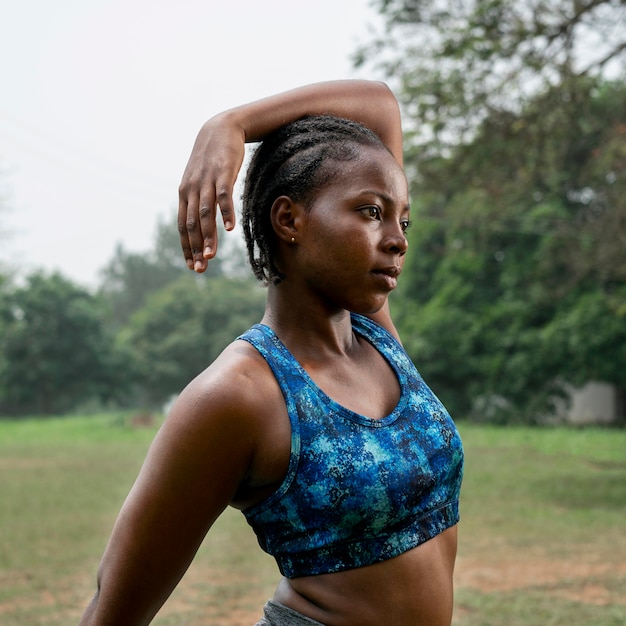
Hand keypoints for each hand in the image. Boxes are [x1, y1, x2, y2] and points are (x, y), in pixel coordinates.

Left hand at [178, 114, 244, 271]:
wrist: (221, 128)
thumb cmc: (212, 160)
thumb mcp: (200, 181)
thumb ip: (199, 201)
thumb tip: (200, 225)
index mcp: (185, 194)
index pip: (182, 226)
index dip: (186, 247)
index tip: (192, 266)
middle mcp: (192, 189)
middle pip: (191, 224)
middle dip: (195, 248)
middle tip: (200, 269)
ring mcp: (207, 181)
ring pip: (205, 214)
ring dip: (207, 236)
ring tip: (211, 256)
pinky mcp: (223, 173)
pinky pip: (223, 196)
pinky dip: (226, 213)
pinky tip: (230, 229)